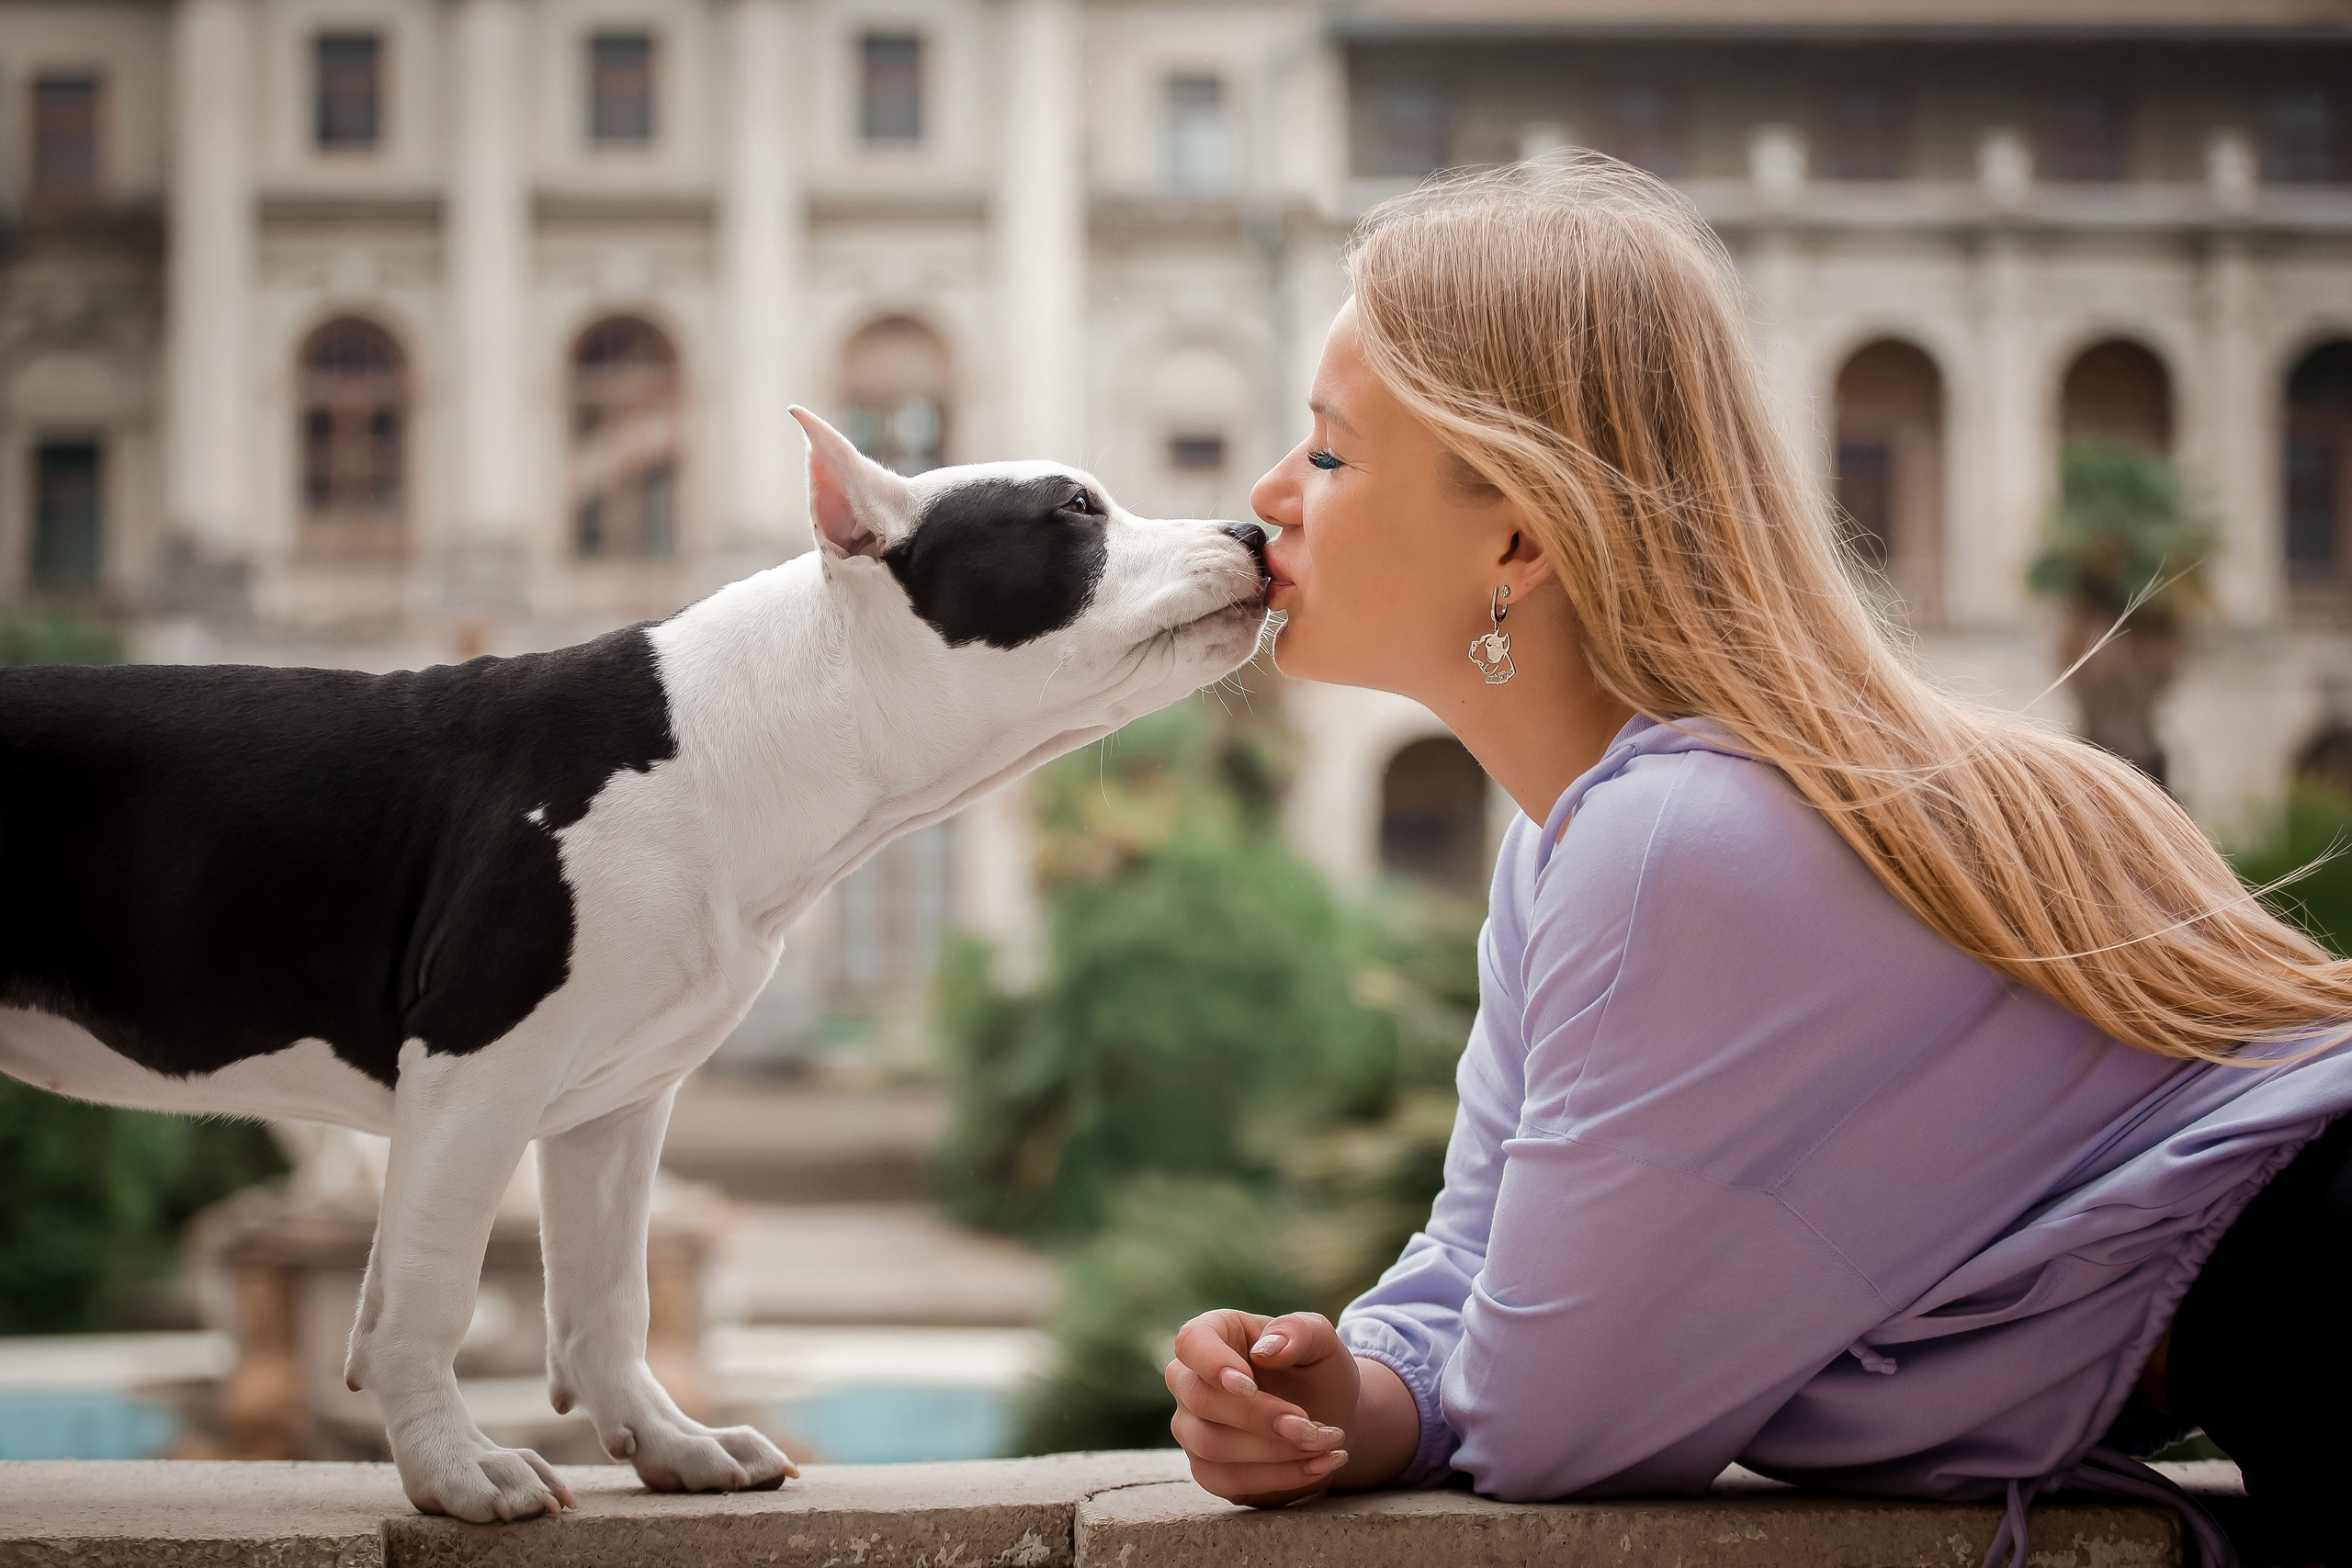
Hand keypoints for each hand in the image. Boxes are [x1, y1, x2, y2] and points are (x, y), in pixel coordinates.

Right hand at [1165, 1309, 1357, 1506]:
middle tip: (1312, 1427)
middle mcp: (1191, 1381)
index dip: (1212, 1363)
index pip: (1191, 1342)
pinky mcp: (1208, 1470)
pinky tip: (1317, 1467)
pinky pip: (1229, 1481)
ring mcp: (1193, 1428)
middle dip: (1260, 1417)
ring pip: (1211, 1446)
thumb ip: (1299, 1332)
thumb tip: (1267, 1349)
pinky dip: (1278, 1477)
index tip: (1249, 1385)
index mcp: (1215, 1334)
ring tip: (1323, 1445)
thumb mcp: (1322, 1341)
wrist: (1330, 1415)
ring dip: (1274, 1451)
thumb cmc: (1317, 1369)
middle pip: (1202, 1400)